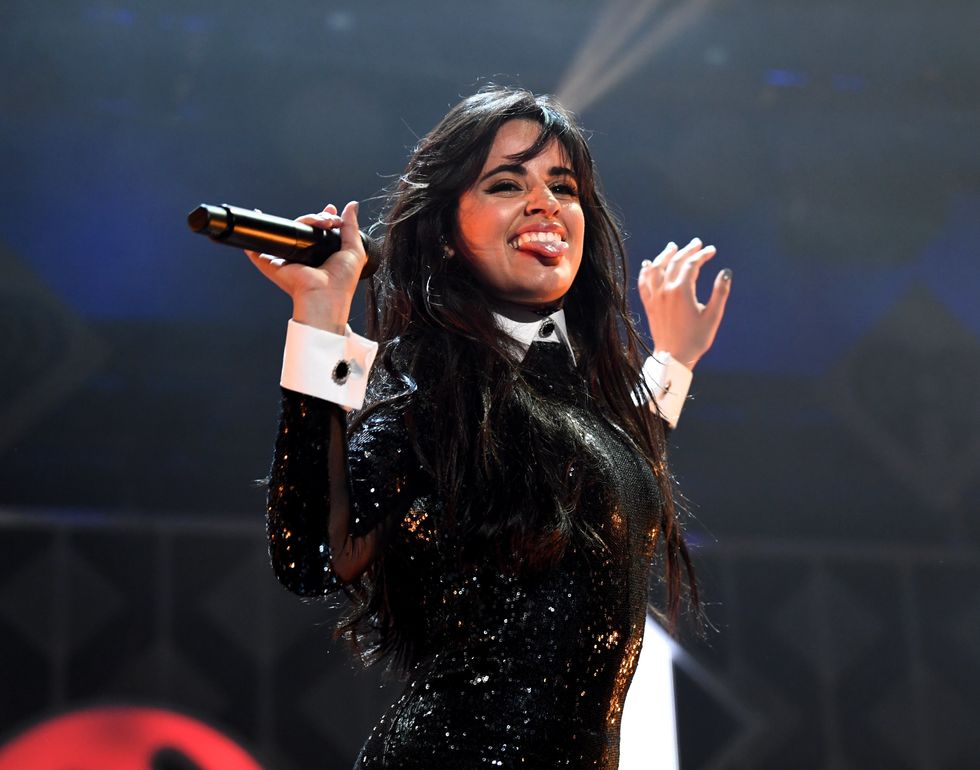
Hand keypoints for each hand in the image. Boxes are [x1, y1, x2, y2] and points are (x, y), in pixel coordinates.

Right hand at [246, 201, 366, 333]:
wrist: (325, 295)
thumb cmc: (341, 281)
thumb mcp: (354, 251)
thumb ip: (351, 227)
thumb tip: (351, 206)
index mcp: (324, 254)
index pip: (320, 231)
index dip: (325, 217)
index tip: (332, 211)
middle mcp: (305, 255)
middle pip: (306, 227)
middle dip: (317, 217)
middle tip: (328, 222)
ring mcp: (289, 257)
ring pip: (290, 229)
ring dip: (303, 219)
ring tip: (317, 222)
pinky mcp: (273, 262)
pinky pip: (260, 246)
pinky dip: (256, 233)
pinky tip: (259, 215)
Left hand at [638, 237, 731, 369]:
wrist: (673, 357)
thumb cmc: (696, 339)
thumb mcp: (713, 316)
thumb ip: (719, 292)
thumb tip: (726, 272)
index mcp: (682, 291)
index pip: (692, 264)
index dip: (702, 255)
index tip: (711, 250)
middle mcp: (665, 290)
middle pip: (675, 262)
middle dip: (687, 250)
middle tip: (697, 243)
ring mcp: (655, 297)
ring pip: (657, 268)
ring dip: (665, 255)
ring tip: (672, 247)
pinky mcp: (649, 305)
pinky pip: (644, 283)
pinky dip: (646, 271)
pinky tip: (649, 264)